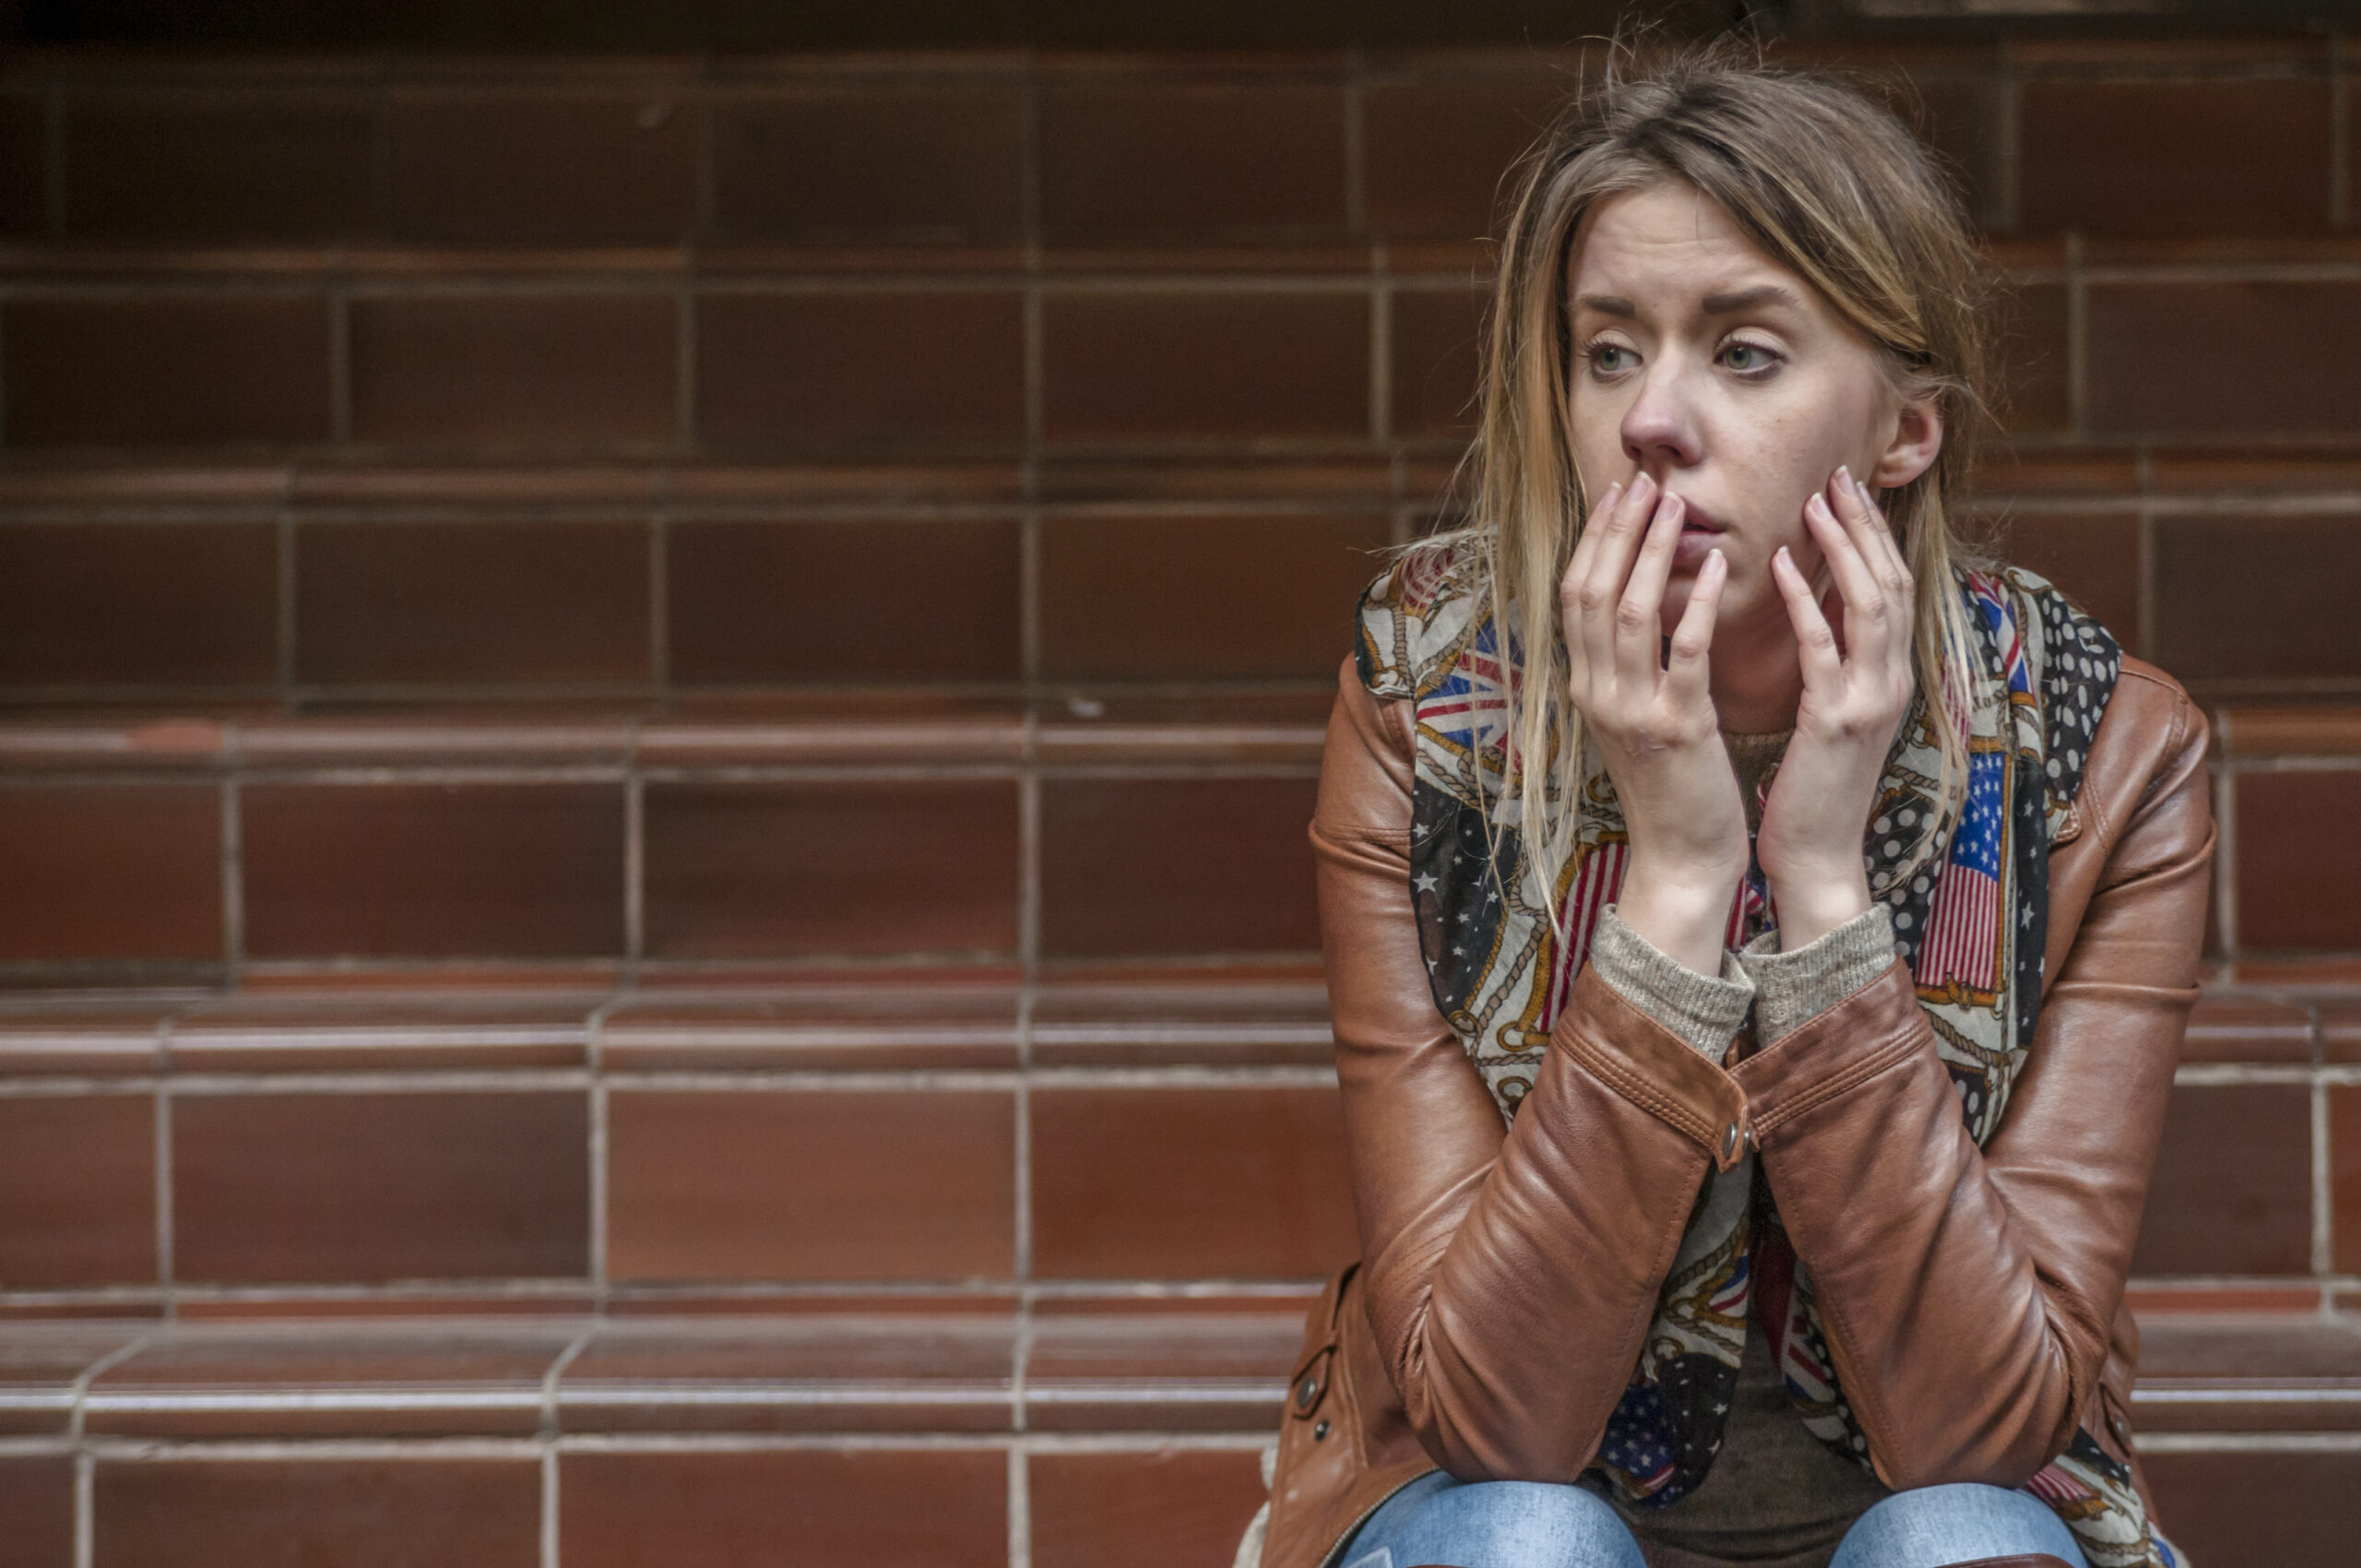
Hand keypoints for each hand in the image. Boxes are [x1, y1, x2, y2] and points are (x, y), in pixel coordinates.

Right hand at [1561, 472, 1746, 973]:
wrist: (1681, 860)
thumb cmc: (1671, 787)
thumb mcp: (1635, 718)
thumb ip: (1629, 666)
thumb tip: (1635, 606)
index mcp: (1586, 686)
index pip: (1576, 594)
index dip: (1595, 537)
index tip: (1619, 491)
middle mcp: (1597, 692)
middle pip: (1592, 591)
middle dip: (1617, 529)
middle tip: (1645, 480)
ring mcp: (1632, 711)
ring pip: (1628, 612)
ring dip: (1651, 552)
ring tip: (1675, 505)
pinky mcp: (1677, 728)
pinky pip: (1684, 653)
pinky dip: (1698, 604)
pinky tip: (1719, 567)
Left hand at [1756, 467, 1917, 948]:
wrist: (1815, 857)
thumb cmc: (1809, 787)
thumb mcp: (1828, 713)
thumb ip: (1830, 662)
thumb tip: (1811, 607)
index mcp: (1887, 676)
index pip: (1888, 586)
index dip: (1871, 535)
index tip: (1844, 488)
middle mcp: (1890, 680)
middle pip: (1890, 581)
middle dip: (1866, 525)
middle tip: (1837, 475)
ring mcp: (1870, 699)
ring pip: (1870, 603)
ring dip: (1842, 547)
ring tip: (1815, 501)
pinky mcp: (1837, 722)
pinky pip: (1824, 648)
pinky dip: (1804, 601)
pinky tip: (1779, 565)